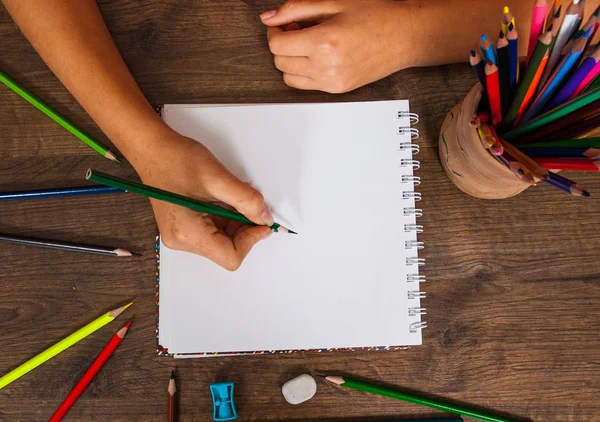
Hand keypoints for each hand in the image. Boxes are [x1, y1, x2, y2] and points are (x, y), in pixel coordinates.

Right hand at [133, 127, 272, 270]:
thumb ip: (247, 201)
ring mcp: (181, 235)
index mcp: (187, 234)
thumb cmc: (175, 159)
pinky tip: (223, 197)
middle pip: (227, 249)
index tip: (261, 220)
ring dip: (235, 220)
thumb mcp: (218, 179)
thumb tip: (265, 219)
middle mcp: (181, 240)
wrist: (151, 147)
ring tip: (232, 195)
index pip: (230, 256)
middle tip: (251, 203)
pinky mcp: (183, 226)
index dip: (251, 239)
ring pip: (222, 239)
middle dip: (244, 227)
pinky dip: (225, 216)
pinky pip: (213, 229)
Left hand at [261, 0, 415, 92]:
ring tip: (306, 43)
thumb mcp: (334, 2)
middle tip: (295, 28)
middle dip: (282, 44)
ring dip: (290, 60)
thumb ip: (296, 8)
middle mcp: (327, 67)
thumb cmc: (377, 15)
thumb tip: (269, 17)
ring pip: (289, 77)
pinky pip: (306, 85)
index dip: (275, 30)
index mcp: (324, 42)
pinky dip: (303, 71)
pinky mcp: (338, 89)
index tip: (282, 22)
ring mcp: (332, 82)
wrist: (404, 36)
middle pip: (280, 62)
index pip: (277, 44)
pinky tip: (316, 55)